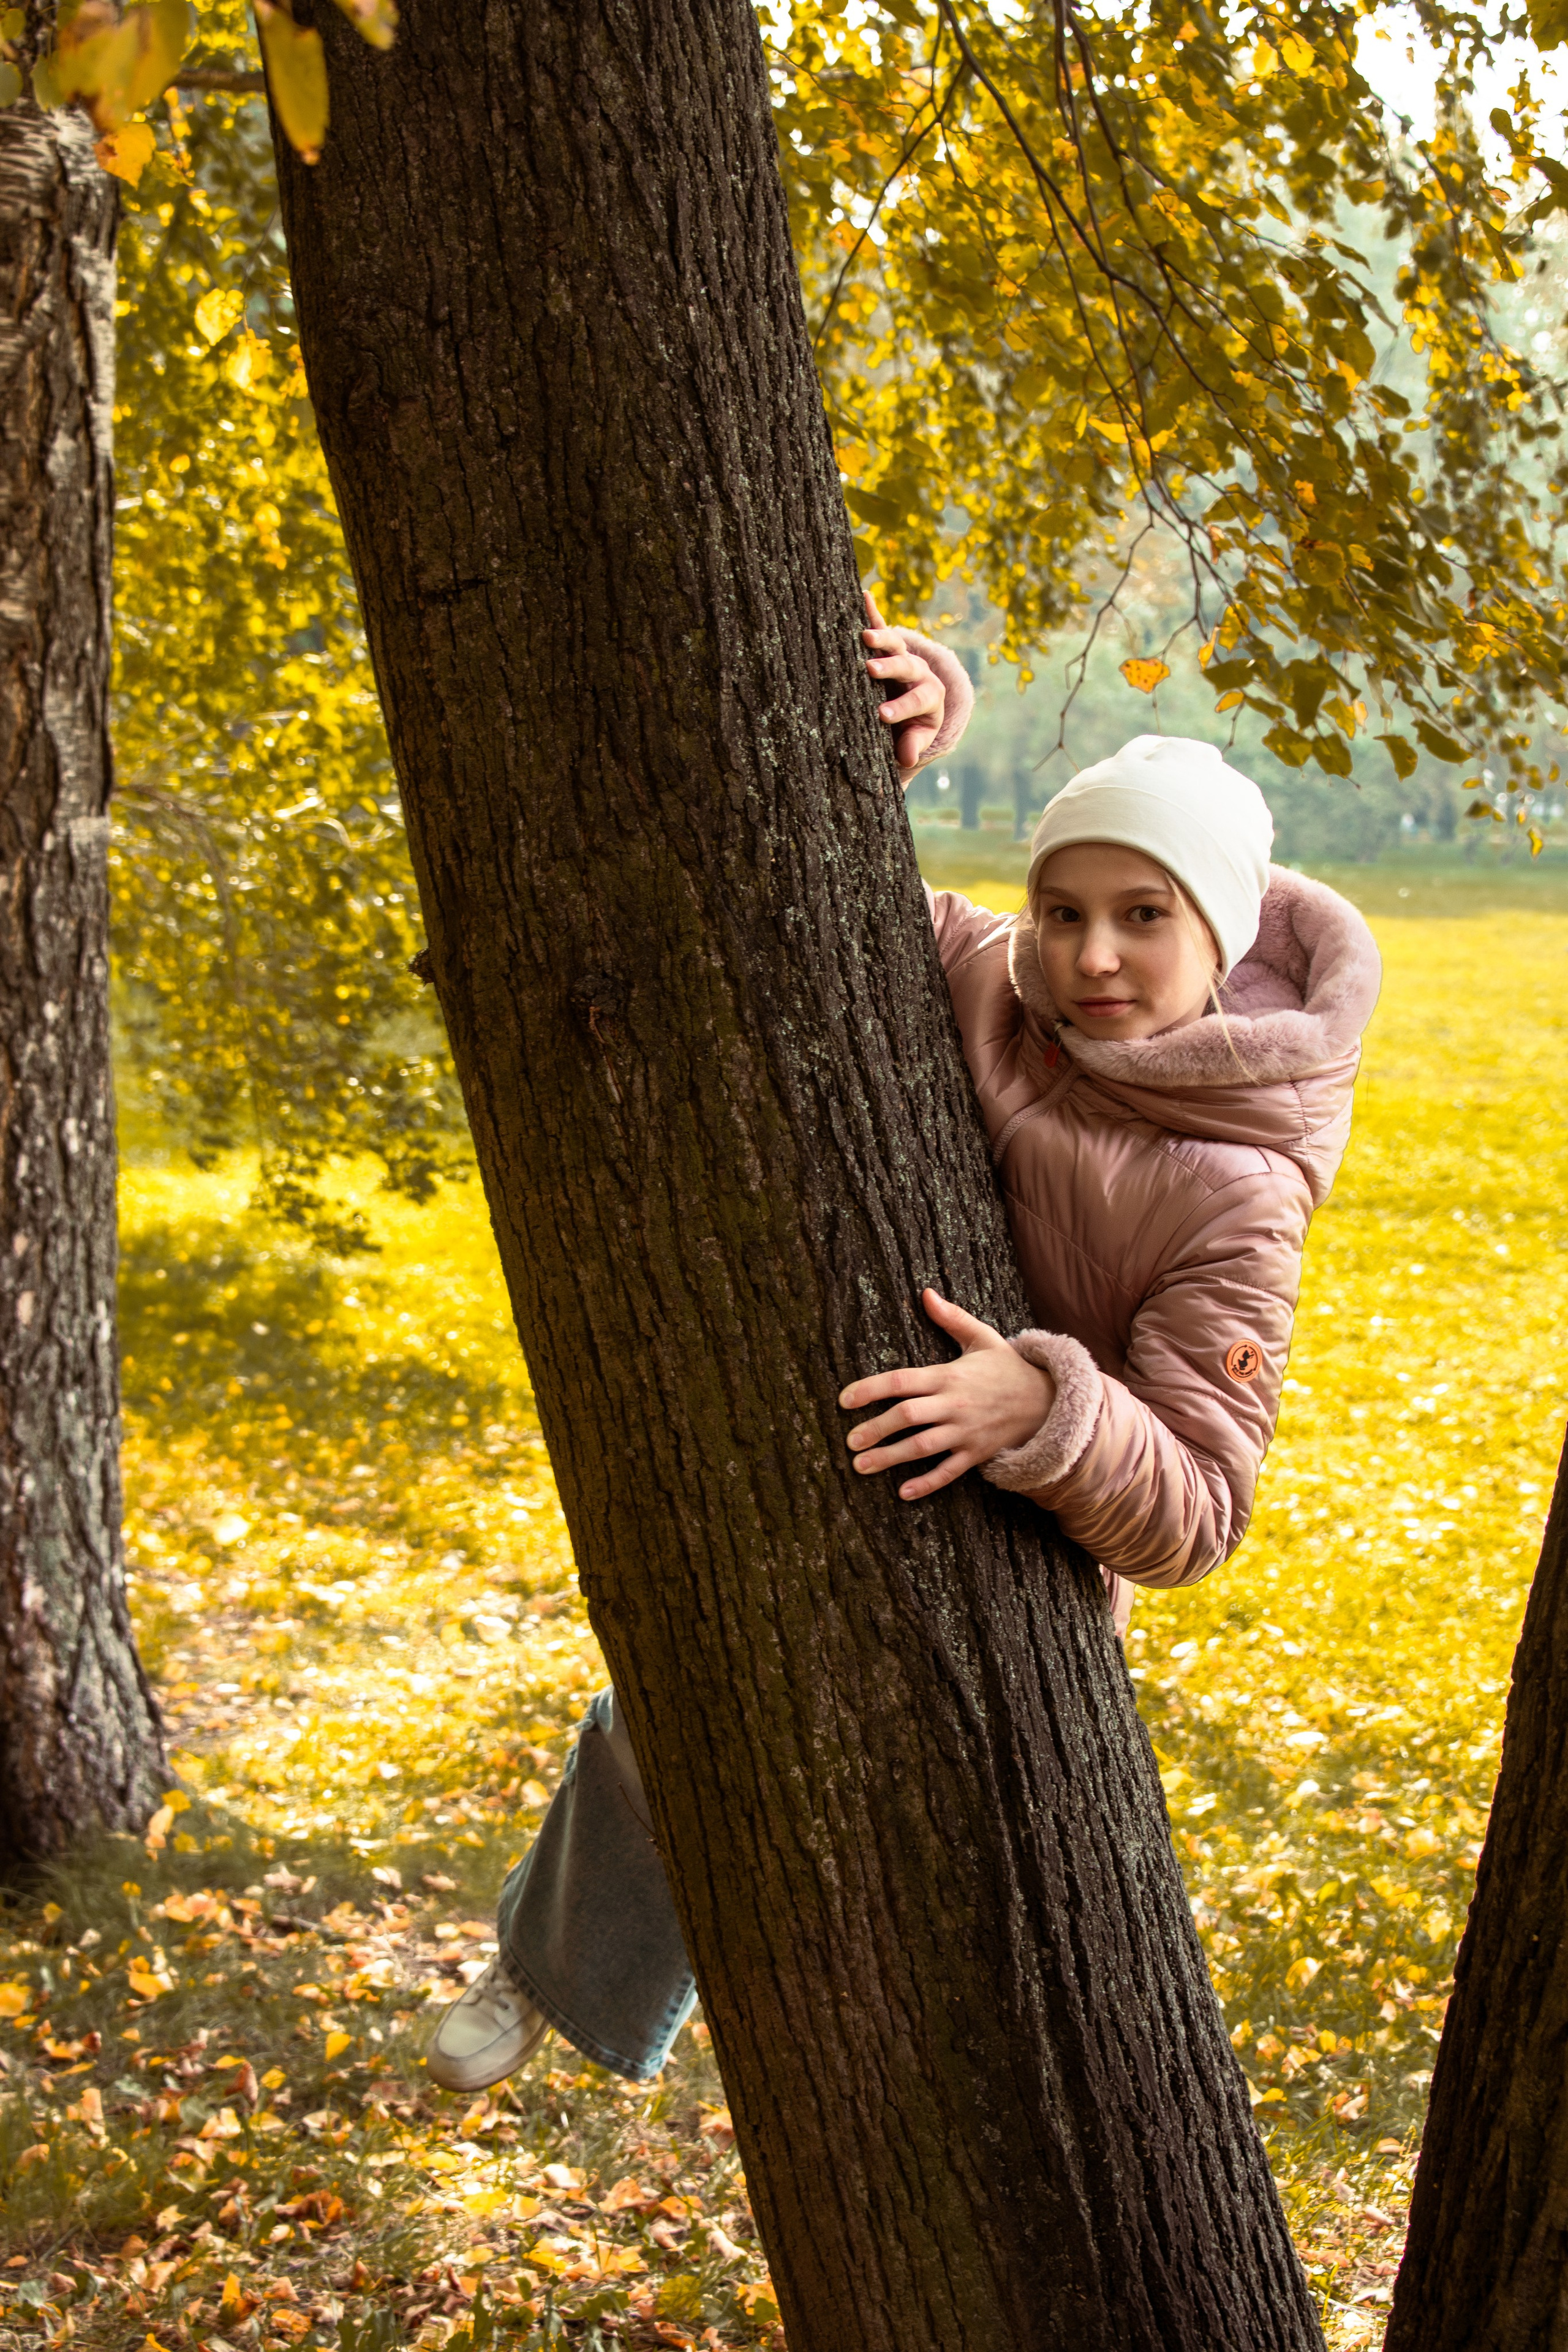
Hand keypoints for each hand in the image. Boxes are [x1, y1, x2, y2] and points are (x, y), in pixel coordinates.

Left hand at [839, 1288, 1055, 1500]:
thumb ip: (952, 1318)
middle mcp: (954, 1405)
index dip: (870, 1389)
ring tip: (860, 1466)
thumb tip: (925, 1293)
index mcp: (949, 1375)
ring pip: (923, 1447)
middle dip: (876, 1429)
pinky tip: (903, 1493)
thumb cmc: (1007, 1368)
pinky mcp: (977, 1454)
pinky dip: (927, 1484)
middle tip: (849, 1440)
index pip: (902, 1381)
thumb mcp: (983, 1337)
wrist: (1047, 1401)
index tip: (844, 1400)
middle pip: (908, 1416)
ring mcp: (966, 1432)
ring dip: (890, 1458)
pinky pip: (949, 1472)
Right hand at [862, 590, 945, 777]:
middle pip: (907, 666)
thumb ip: (913, 745)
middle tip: (872, 670)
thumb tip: (908, 759)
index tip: (882, 716)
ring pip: (896, 644)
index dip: (901, 708)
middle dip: (890, 668)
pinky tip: (863, 596)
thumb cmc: (911, 727)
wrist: (912, 705)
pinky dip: (872, 612)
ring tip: (864, 638)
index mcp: (931, 695)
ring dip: (881, 639)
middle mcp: (919, 671)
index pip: (917, 700)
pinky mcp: (889, 645)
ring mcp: (904, 655)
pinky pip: (882, 625)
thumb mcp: (916, 738)